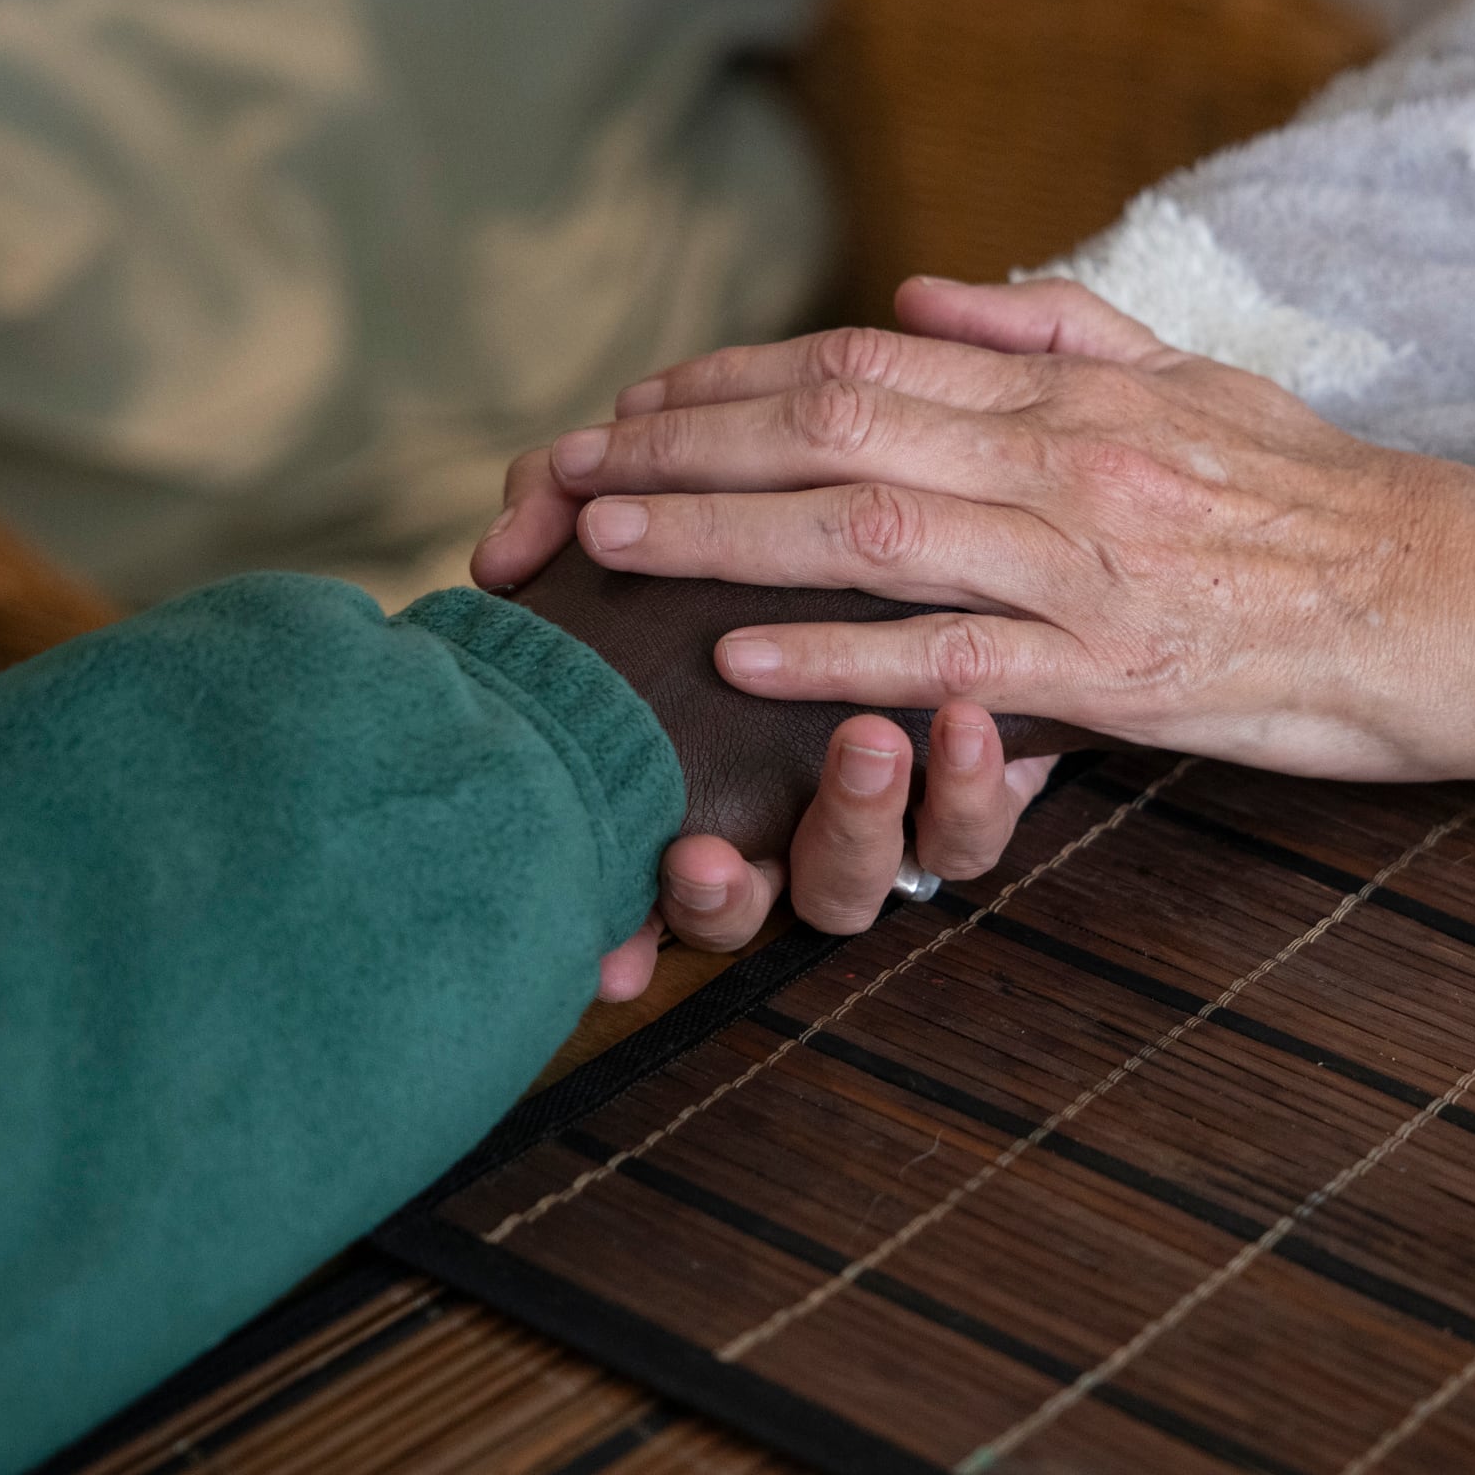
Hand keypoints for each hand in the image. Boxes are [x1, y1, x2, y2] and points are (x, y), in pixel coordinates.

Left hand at [485, 277, 1474, 789]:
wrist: (1469, 603)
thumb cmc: (1330, 504)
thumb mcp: (1200, 381)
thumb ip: (1057, 328)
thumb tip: (916, 290)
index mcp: (1077, 391)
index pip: (865, 362)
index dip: (731, 382)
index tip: (631, 404)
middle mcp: (1069, 458)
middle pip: (837, 429)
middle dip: (683, 447)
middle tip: (561, 471)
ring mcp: (1096, 563)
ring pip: (873, 531)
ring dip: (723, 532)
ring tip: (606, 543)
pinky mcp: (1129, 669)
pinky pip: (963, 656)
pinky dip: (846, 653)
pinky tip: (745, 658)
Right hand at [504, 547, 1070, 1000]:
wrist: (938, 530)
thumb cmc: (754, 540)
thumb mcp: (654, 520)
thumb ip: (566, 530)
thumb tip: (503, 555)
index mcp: (681, 791)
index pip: (641, 897)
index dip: (625, 931)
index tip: (612, 954)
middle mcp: (767, 833)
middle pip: (734, 913)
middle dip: (718, 900)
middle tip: (700, 857)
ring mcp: (870, 829)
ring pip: (853, 884)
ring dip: (852, 822)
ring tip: (865, 746)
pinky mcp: (970, 799)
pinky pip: (968, 832)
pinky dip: (971, 788)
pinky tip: (968, 723)